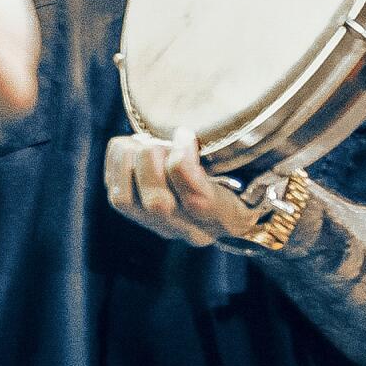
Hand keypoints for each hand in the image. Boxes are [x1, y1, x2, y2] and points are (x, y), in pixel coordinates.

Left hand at [105, 127, 262, 246]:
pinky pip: (114, 193)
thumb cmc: (246, 171)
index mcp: (227, 218)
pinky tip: (132, 147)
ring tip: (144, 142)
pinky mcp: (138, 216)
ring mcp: (161, 227)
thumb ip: (233, 156)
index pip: (198, 202)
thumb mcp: (250, 165)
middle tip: (161, 139)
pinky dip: (117, 161)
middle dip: (151, 161)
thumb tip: (185, 135)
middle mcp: (192, 230)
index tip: (184, 134)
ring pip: (125, 201)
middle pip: (157, 204)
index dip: (183, 163)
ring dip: (129, 162)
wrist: (234, 195)